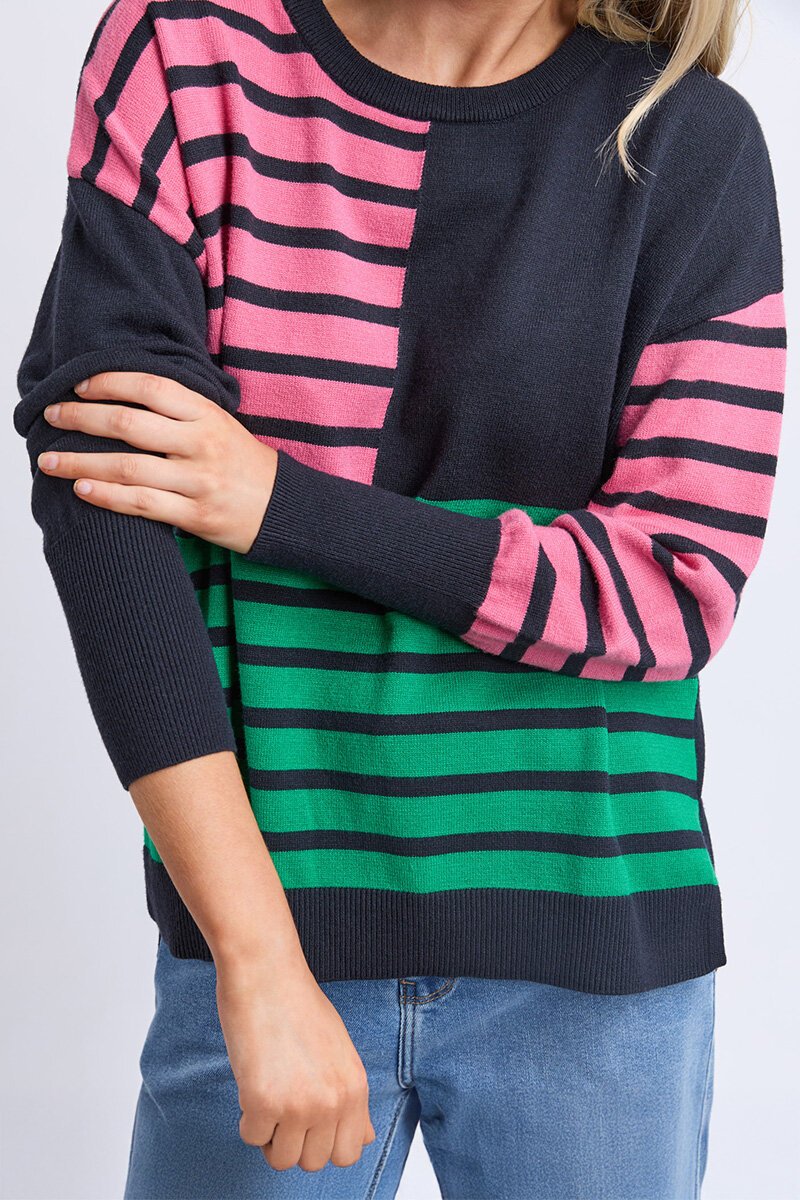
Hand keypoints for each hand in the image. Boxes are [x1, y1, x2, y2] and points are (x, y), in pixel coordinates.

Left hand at [36, 372, 278, 554]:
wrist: (282, 507)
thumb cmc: (242, 463)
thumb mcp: (219, 423)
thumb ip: (179, 408)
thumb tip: (121, 392)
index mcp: (207, 414)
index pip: (150, 386)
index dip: (109, 382)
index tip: (78, 386)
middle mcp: (202, 444)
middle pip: (129, 424)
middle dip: (81, 418)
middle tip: (51, 417)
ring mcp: (198, 481)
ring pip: (127, 467)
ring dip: (81, 462)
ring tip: (49, 462)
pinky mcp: (196, 515)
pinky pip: (141, 504)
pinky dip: (107, 496)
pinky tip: (82, 489)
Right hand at [215, 957, 376, 1172]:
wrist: (267, 972)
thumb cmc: (298, 1005)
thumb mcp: (340, 1050)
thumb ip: (350, 1096)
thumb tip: (366, 1138)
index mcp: (355, 1087)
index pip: (349, 1153)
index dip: (323, 1143)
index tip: (308, 1123)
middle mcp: (333, 1100)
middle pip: (313, 1163)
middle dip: (294, 1141)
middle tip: (282, 1106)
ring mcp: (299, 1104)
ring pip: (281, 1159)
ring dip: (269, 1133)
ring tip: (268, 1093)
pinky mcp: (263, 1101)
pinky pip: (252, 1137)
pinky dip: (246, 1118)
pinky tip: (252, 1082)